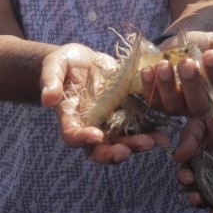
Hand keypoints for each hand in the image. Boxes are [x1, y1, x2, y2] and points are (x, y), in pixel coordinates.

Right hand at [40, 42, 165, 163]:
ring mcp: (111, 122)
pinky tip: (165, 134)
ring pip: (123, 141)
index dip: (82, 139)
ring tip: (155, 142)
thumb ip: (50, 80)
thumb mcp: (54, 66)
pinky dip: (151, 131)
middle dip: (115, 152)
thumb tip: (48, 99)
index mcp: (71, 118)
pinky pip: (139, 127)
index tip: (95, 136)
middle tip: (128, 150)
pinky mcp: (128, 112)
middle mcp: (91, 126)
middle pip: (101, 148)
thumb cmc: (64, 64)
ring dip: (138, 145)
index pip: (73, 135)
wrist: (83, 61)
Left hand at [140, 31, 212, 116]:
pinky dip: (148, 86)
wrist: (184, 40)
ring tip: (164, 65)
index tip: (211, 55)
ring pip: (172, 104)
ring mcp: (177, 105)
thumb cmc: (206, 44)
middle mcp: (199, 104)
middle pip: (196, 103)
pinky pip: (153, 100)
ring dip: (167, 86)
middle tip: (187, 63)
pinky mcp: (159, 101)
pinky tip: (148, 70)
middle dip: (191, 84)